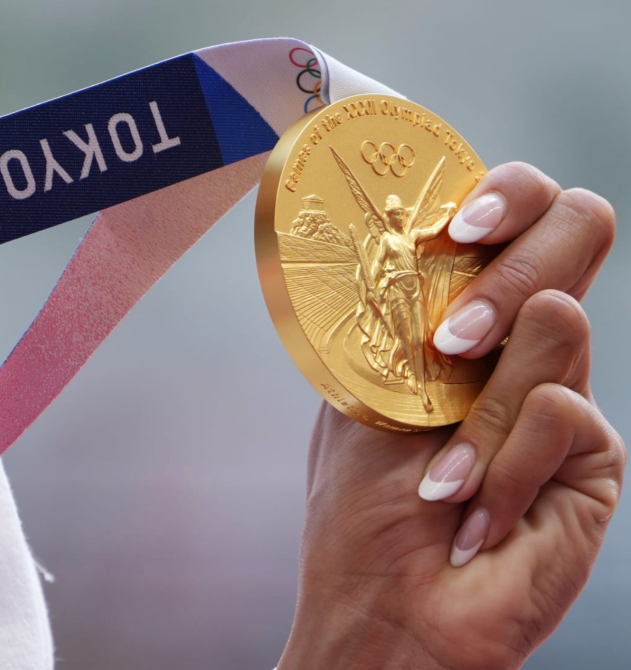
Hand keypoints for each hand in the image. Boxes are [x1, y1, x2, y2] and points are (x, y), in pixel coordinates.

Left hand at [278, 164, 624, 669]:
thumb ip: (404, 318)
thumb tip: (427, 246)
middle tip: (455, 340)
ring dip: (477, 411)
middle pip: (578, 228)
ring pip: (558, 323)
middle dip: (512, 271)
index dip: (505, 196)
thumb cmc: (363, 503)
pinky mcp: (595, 452)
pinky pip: (560, 414)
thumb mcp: (367, 393)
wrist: (386, 603)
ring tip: (439, 478)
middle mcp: (527, 344)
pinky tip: (470, 515)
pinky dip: (497, 466)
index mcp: (470, 321)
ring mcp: (567, 390)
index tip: (455, 232)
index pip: (519, 215)